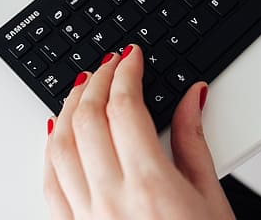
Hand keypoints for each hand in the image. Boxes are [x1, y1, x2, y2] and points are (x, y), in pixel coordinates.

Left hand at [43, 44, 234, 219]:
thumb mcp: (211, 198)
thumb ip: (194, 141)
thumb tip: (191, 98)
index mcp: (150, 185)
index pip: (125, 107)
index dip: (125, 72)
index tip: (131, 58)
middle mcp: (111, 200)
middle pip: (87, 119)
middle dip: (95, 81)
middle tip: (109, 64)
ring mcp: (87, 219)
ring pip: (59, 147)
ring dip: (68, 109)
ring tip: (82, 88)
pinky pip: (48, 184)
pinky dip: (50, 151)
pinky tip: (57, 134)